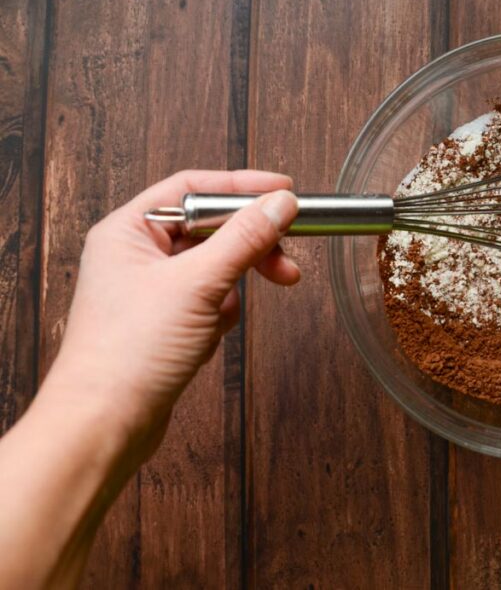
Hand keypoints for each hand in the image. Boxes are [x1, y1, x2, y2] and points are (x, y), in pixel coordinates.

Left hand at [43, 169, 300, 457]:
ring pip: (214, 268)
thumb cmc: (129, 352)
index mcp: (128, 231)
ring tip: (224, 315)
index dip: (241, 187)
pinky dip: (218, 317)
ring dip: (230, 290)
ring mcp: (150, 290)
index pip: (193, 188)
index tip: (285, 191)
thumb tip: (280, 204)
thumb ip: (244, 238)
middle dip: (248, 248)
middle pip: (210, 229)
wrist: (106, 422)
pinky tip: (207, 338)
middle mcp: (136, 255)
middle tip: (285, 261)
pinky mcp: (164, 323)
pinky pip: (210, 302)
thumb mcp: (198, 283)